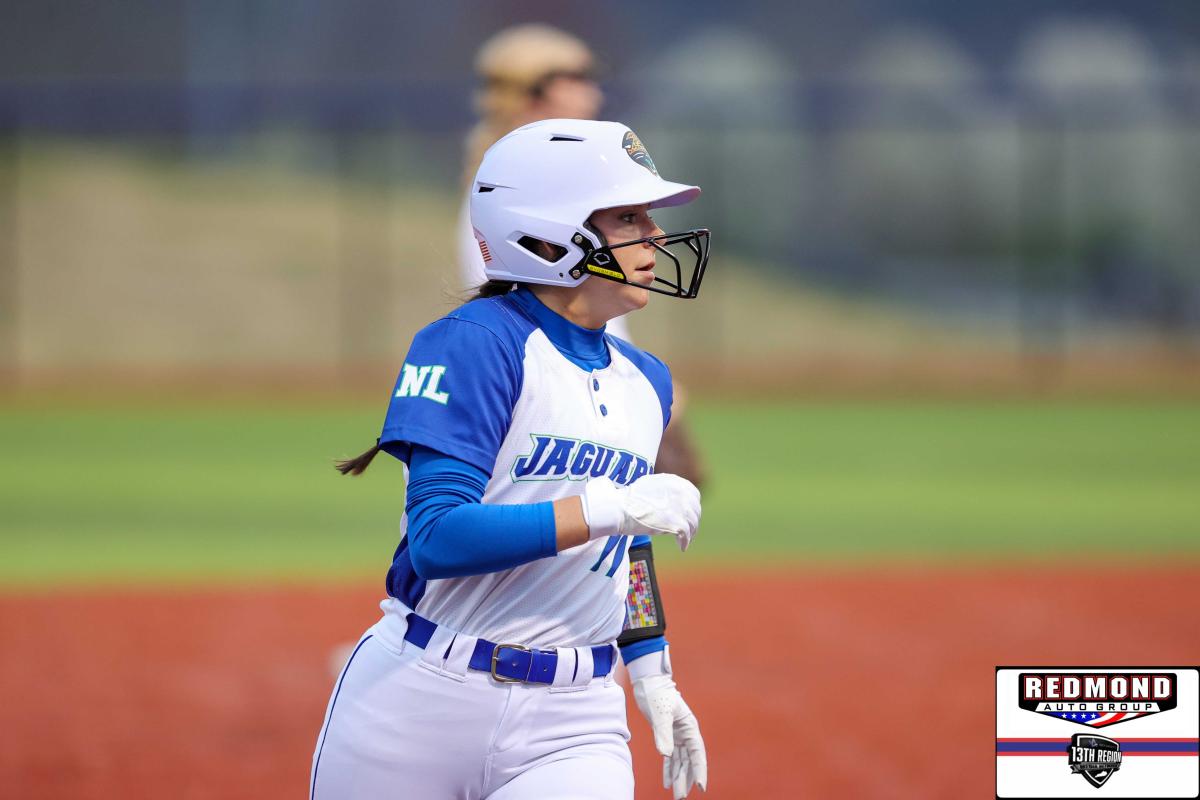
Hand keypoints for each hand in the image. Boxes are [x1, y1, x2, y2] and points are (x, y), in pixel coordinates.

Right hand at [581, 474, 700, 550]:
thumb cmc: (629, 499)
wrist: (619, 508)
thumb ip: (665, 491)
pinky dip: (685, 542)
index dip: (693, 507)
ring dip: (691, 533)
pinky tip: (682, 547)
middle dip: (693, 521)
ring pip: (693, 523)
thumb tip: (671, 500)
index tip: (689, 515)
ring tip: (684, 541)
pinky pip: (686, 535)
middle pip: (695, 510)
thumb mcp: (651, 486)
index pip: (694, 495)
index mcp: (675, 482)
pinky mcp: (676, 522)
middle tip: (688, 531)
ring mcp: (679, 507)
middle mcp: (681, 492)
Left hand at [629, 650, 706, 798]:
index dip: (700, 771)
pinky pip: (670, 757)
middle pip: (689, 761)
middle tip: (681, 797)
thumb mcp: (660, 714)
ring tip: (676, 795)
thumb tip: (666, 754)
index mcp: (690, 727)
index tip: (701, 787)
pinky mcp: (667, 735)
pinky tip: (667, 782)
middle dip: (686, 780)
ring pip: (680, 761)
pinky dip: (669, 769)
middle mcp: (686, 733)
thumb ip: (663, 734)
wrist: (648, 682)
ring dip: (678, 777)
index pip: (697, 754)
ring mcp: (677, 735)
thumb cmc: (656, 693)